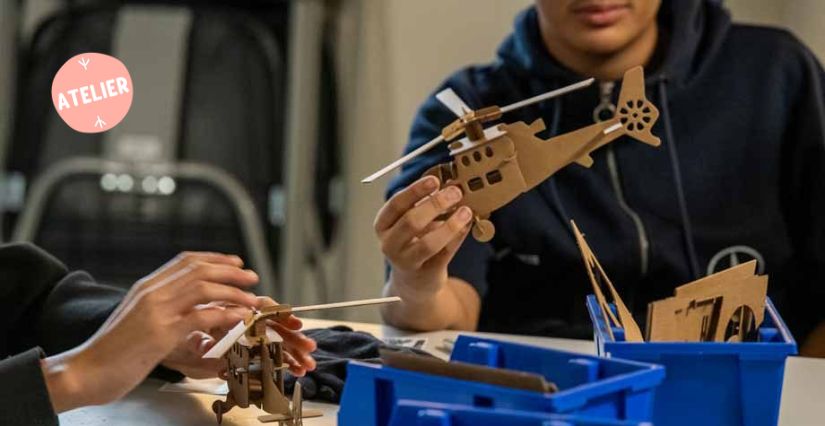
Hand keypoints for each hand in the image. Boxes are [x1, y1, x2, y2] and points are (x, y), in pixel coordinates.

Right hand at [41, 252, 261, 411]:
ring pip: (203, 288)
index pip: (185, 261)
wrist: (84, 372)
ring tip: (252, 298)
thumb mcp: (138, 322)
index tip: (236, 262)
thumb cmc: (112, 353)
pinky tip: (239, 318)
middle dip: (231, 271)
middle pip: (199, 270)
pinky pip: (201, 316)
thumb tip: (188, 309)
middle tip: (252, 276)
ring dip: (233, 292)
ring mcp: (155, 311)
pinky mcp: (160, 333)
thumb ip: (161, 310)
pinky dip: (225, 314)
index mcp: (146, 287)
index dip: (215, 258)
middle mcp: (151, 293)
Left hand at [163, 298, 316, 377]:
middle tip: (309, 347)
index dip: (281, 315)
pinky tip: (298, 370)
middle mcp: (246, 322)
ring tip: (307, 364)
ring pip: (278, 343)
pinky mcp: (250, 354)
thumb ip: (200, 341)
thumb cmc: (185, 332)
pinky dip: (285, 364)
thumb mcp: (189, 336)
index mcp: (235, 310)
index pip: (263, 308)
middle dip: (294, 338)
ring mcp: (250, 338)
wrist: (174, 344)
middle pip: (276, 327)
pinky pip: (271, 357)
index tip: (295, 322)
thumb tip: (205, 345)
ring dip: (294, 354)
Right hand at [375, 175, 472, 298]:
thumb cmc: (413, 242)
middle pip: (411, 222)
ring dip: (450, 225)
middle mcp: (390, 244)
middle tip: (455, 192)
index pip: (396, 204)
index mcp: (383, 225)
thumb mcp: (411, 222)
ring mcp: (406, 262)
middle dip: (435, 205)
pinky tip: (467, 225)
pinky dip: (458, 237)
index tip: (434, 180)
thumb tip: (451, 185)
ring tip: (466, 211)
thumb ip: (425, 205)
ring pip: (428, 243)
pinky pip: (445, 253)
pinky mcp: (426, 274)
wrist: (414, 281)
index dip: (415, 191)